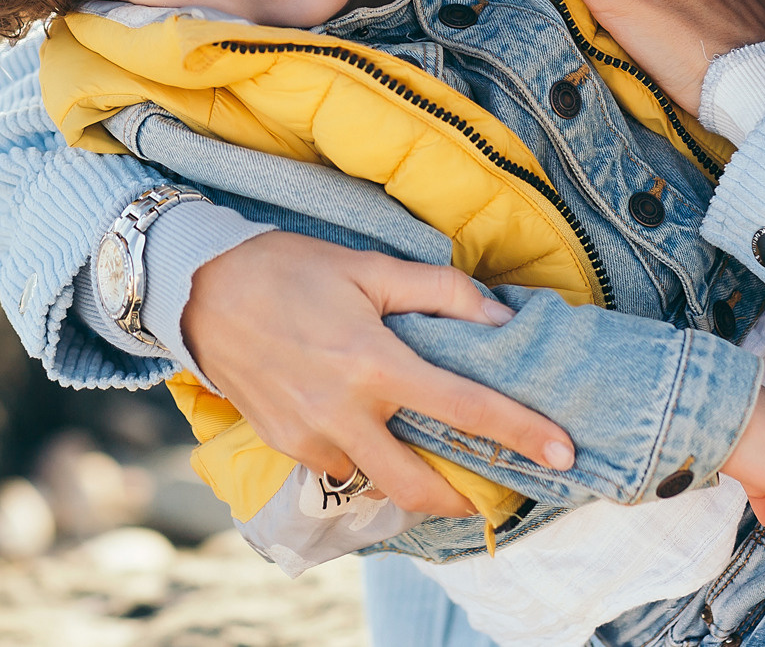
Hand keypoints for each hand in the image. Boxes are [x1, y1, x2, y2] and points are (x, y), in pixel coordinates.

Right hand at [180, 232, 576, 518]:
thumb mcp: (369, 267)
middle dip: (461, 498)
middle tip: (490, 489)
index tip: (562, 454)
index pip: (464, 409)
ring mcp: (310, 436)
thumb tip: (498, 318)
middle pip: (420, 484)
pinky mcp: (284, 446)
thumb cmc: (290, 269)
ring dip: (408, 476)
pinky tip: (370, 431)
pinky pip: (338, 468)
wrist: (202, 291)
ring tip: (427, 452)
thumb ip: (438, 292)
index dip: (520, 433)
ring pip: (376, 481)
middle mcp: (343, 412)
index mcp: (373, 363)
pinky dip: (363, 459)